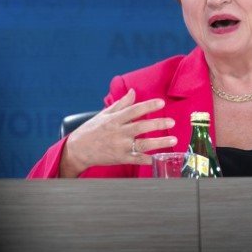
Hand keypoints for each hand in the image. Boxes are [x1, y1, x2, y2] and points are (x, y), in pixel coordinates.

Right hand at [60, 88, 176, 176]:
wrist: (77, 150)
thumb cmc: (91, 130)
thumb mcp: (104, 114)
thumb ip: (121, 104)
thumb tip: (133, 91)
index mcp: (114, 119)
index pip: (134, 110)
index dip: (148, 106)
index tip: (161, 103)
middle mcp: (118, 133)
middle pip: (140, 127)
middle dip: (157, 124)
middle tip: (171, 122)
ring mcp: (119, 147)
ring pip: (142, 144)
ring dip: (159, 142)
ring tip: (173, 140)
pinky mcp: (119, 159)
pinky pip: (136, 160)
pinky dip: (148, 160)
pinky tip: (159, 158)